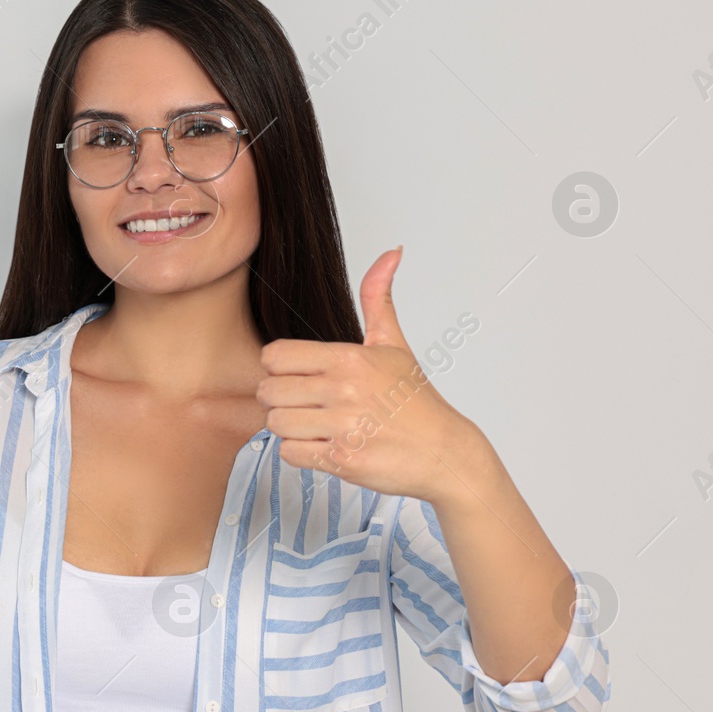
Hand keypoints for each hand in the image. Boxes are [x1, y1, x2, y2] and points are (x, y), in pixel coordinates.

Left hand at [255, 246, 484, 502]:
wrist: (444, 452)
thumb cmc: (415, 401)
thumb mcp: (393, 344)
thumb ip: (378, 299)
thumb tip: (391, 252)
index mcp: (349, 358)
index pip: (274, 356)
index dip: (279, 367)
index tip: (298, 376)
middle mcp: (343, 390)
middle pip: (268, 391)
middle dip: (281, 399)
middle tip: (306, 404)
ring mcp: (343, 426)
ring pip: (275, 424)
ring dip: (291, 428)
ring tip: (317, 426)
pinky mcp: (342, 460)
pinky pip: (289, 453)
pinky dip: (301, 453)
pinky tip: (325, 445)